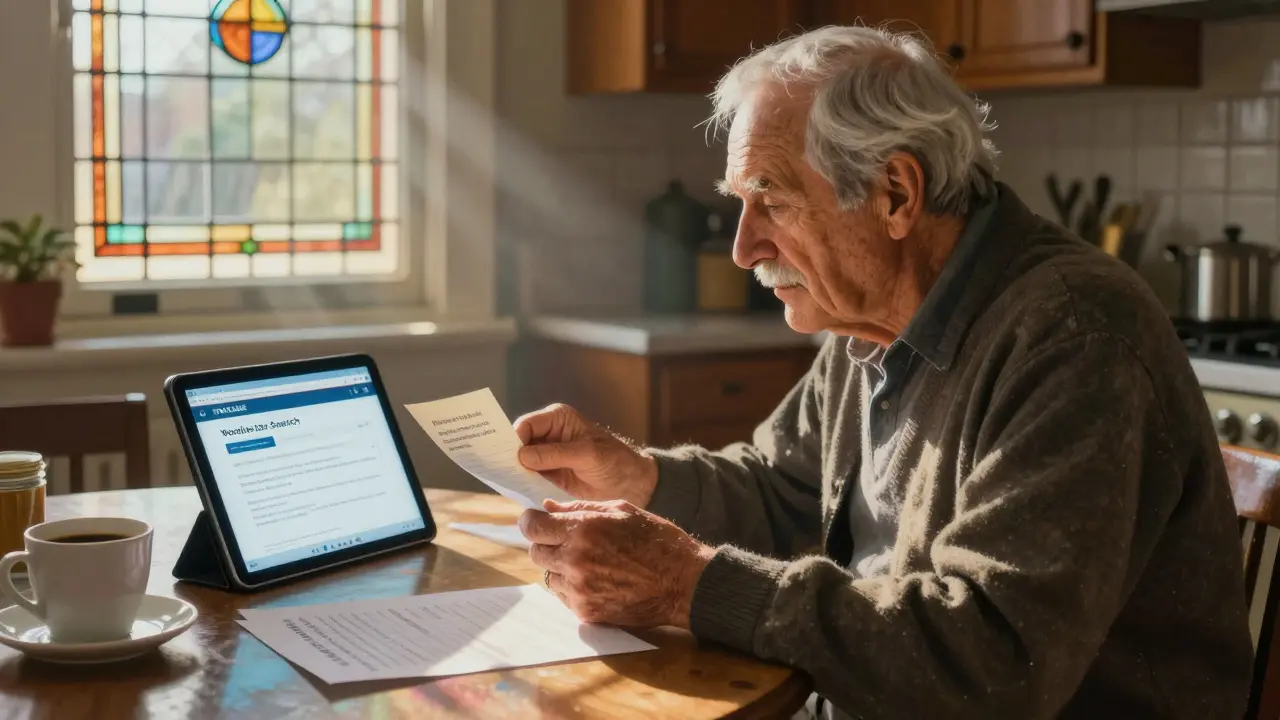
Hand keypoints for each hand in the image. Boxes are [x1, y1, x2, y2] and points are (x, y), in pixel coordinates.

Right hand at [514, 404, 658, 507]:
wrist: (631, 485)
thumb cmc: (615, 461)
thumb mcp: (587, 455)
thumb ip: (556, 454)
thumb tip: (522, 457)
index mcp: (558, 419)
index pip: (527, 425)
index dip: (513, 439)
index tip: (506, 457)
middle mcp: (548, 435)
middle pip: (518, 443)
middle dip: (508, 455)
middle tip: (497, 471)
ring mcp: (547, 457)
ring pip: (519, 462)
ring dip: (513, 472)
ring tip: (504, 483)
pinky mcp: (548, 476)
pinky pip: (527, 478)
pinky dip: (521, 484)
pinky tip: (516, 491)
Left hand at [519, 499, 714, 628]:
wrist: (683, 582)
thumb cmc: (656, 540)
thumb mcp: (621, 510)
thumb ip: (580, 508)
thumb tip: (547, 507)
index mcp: (583, 529)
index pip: (533, 526)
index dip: (531, 522)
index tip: (537, 522)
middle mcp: (575, 559)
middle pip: (536, 552)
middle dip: (546, 543)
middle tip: (566, 541)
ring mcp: (580, 589)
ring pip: (548, 576)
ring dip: (560, 568)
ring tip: (589, 562)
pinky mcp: (587, 612)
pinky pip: (564, 597)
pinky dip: (573, 588)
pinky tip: (598, 580)